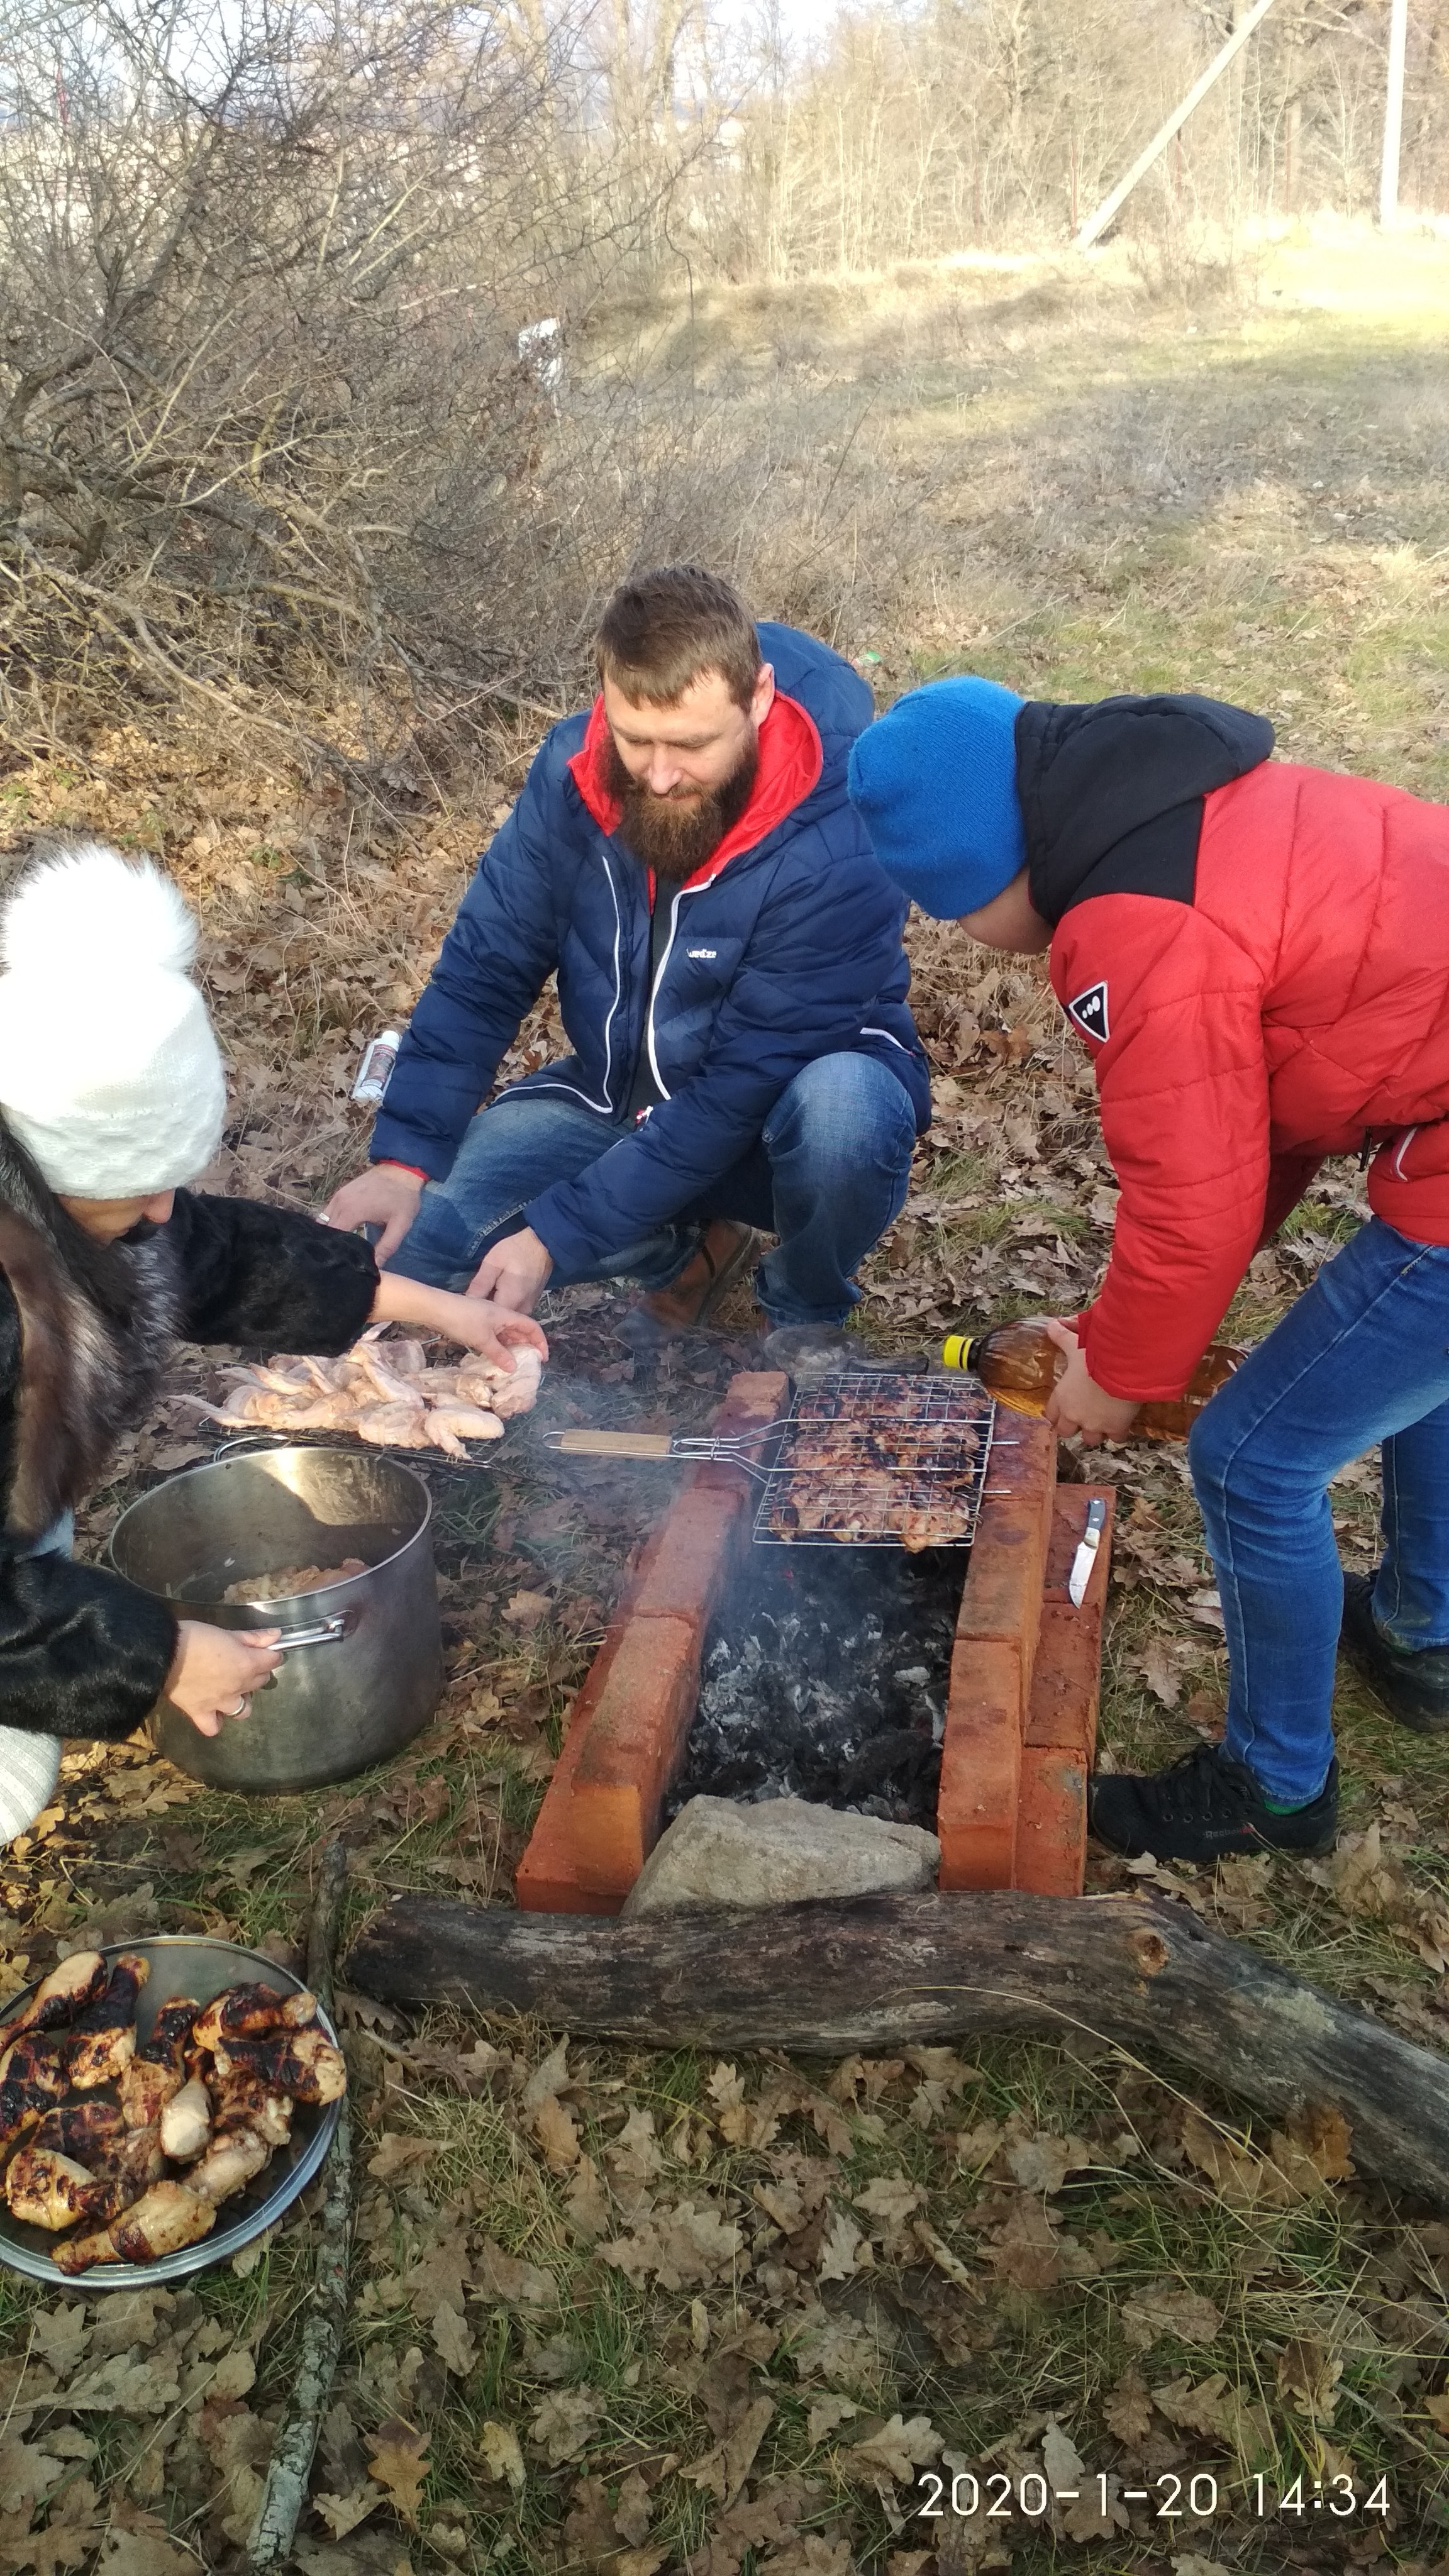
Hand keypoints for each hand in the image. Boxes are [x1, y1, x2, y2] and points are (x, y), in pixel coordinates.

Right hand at [165, 1622, 282, 1736]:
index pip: (272, 1661)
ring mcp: (220, 1703)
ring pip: (244, 1710)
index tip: (265, 1651)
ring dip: (242, 1700)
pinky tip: (213, 1711)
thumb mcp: (226, 1632)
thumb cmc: (195, 1637)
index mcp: (247, 1664)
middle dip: (255, 1672)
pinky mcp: (200, 1713)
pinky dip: (215, 1721)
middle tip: (242, 1663)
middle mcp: (238, 1687)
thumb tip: (276, 1636)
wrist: (164, 1653)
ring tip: (231, 1690)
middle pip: (260, 1682)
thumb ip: (253, 1638)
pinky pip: (213, 1727)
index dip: (271, 1654)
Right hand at [323, 1164, 423, 1262]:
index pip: (334, 1238)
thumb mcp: (400, 1224)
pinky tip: (339, 1236)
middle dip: (331, 1246)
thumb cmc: (403, 1198)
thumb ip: (387, 1246)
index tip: (341, 1265)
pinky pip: (328, 1213)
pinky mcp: (340, 1193)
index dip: (337, 1253)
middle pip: (325, 1231)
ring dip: (328, 1235)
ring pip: (323, 1222)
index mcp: (351, 1211)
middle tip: (338, 1262)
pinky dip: (330, 1225)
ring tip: (338, 1251)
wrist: (401, 1169)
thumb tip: (375, 1267)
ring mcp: (338, 1196)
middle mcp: (339, 1202)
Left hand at [369, 1272, 548, 1368]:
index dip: (540, 1341)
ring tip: (513, 1364)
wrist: (436, 1308)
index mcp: (506, 1314)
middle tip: (528, 1364)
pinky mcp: (476, 1323)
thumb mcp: (483, 1339)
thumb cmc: (462, 1320)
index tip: (542, 1358)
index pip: (531, 1326)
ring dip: (511, 1347)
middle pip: (520, 1329)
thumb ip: (499, 1354)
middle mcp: (500, 1315)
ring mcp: (487, 1318)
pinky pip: (494, 1335)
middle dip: (526, 1346)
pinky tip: (494, 1357)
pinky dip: (498, 1346)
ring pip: (506, 1333)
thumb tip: (513, 1368)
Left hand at [469, 1226, 553, 1313]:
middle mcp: (522, 1310)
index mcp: (510, 1301)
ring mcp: (528, 1308)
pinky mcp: (530, 1304)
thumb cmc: (517, 1250)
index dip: (474, 1315)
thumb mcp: (493, 1263)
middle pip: (498, 1322)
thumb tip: (466, 1301)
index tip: (464, 1307)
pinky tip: (495, 1298)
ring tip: (481, 1300)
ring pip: (506, 1318)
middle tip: (470, 1304)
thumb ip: (480, 1284)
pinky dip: (502, 1308)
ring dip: (493, 1312)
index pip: (488, 1320)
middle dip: (483, 1315)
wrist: (543, 1244)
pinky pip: (513, 1312)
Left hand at [1042, 1316, 1141, 1447]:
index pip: (1051, 1415)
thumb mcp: (1075, 1343)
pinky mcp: (1116, 1428)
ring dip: (1096, 1431)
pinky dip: (1119, 1432)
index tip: (1065, 1410)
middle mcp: (1075, 1415)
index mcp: (1062, 1397)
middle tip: (1084, 1416)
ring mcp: (1095, 1424)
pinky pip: (1116, 1438)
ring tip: (1104, 1420)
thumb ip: (1061, 1336)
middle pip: (1066, 1432)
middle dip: (1074, 1426)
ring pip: (1090, 1439)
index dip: (1058, 1414)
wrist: (1123, 1368)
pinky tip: (1123, 1421)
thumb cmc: (1095, 1355)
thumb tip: (1052, 1324)